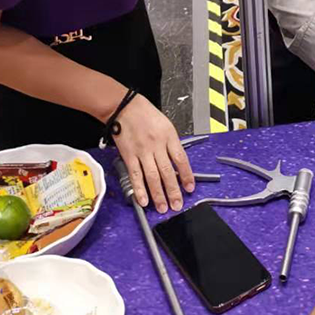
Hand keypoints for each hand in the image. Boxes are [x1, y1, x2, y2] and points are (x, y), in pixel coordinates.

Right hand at [114, 94, 194, 212]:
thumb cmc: (145, 113)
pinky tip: (143, 200)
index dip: (187, 176)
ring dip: (158, 195)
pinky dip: (140, 189)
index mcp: (169, 136)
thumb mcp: (165, 125)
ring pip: (153, 177)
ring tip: (163, 207)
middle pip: (168, 172)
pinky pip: (136, 175)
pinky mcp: (129, 156)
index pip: (181, 159)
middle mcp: (157, 145)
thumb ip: (171, 144)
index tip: (190, 188)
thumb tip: (177, 164)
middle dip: (173, 191)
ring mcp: (142, 151)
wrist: (124, 107)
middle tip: (177, 204)